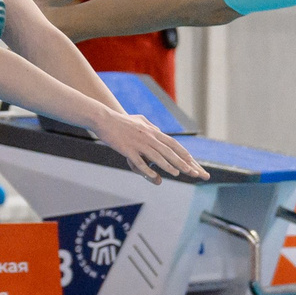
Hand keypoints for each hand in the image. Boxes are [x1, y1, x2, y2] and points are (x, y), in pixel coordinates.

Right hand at [92, 111, 206, 182]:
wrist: (104, 118)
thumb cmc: (121, 120)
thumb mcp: (139, 121)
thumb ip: (150, 126)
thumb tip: (158, 130)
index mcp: (152, 131)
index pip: (171, 143)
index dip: (182, 152)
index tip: (191, 160)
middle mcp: (148, 137)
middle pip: (167, 151)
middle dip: (180, 162)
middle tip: (191, 171)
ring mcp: (138, 143)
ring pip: (156, 156)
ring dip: (168, 165)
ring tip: (179, 173)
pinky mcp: (127, 149)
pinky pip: (139, 161)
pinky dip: (148, 169)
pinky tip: (154, 176)